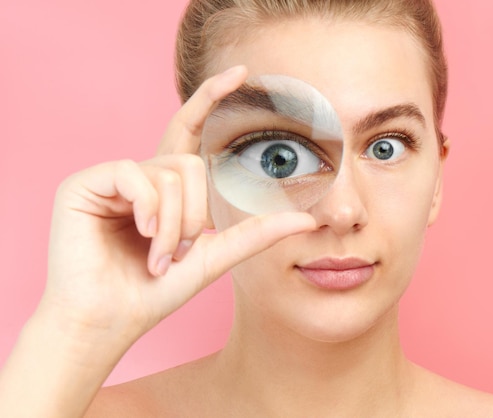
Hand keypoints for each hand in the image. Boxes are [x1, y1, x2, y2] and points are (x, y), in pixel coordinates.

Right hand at [40, 65, 315, 345]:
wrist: (112, 318)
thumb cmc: (158, 290)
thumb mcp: (215, 256)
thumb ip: (257, 233)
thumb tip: (308, 219)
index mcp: (168, 187)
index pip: (191, 131)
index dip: (211, 98)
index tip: (241, 72)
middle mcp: (142, 175)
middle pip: (189, 163)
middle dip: (194, 215)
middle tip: (180, 251)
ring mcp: (113, 177)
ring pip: (168, 172)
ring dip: (172, 225)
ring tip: (159, 257)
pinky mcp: (85, 182)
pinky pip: (134, 173)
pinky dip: (147, 208)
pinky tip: (138, 233)